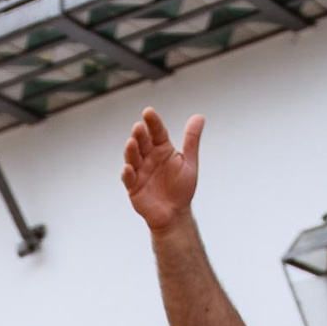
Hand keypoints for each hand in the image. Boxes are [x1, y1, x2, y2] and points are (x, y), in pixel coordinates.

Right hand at [121, 108, 203, 232]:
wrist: (175, 214)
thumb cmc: (181, 188)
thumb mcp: (189, 162)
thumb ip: (191, 140)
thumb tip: (199, 116)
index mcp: (162, 149)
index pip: (157, 132)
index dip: (153, 122)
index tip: (148, 112)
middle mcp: (149, 157)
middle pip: (142, 142)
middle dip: (139, 135)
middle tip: (139, 127)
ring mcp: (140, 171)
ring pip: (133, 157)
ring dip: (131, 150)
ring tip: (131, 142)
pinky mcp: (133, 186)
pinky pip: (128, 178)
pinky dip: (127, 173)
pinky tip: (128, 168)